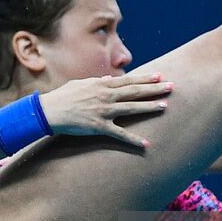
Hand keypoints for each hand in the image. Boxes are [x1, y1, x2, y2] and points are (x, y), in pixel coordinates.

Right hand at [37, 71, 172, 149]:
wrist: (49, 111)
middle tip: (172, 86)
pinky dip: (133, 140)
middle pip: (135, 91)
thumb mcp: (80, 84)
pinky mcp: (99, 127)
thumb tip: (109, 80)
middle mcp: (106, 96)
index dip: (146, 78)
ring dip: (149, 107)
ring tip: (165, 106)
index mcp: (102, 85)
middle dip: (154, 89)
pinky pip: (120, 134)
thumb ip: (96, 82)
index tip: (160, 76)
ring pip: (132, 108)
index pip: (129, 80)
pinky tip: (146, 144)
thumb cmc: (63, 96)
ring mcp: (104, 111)